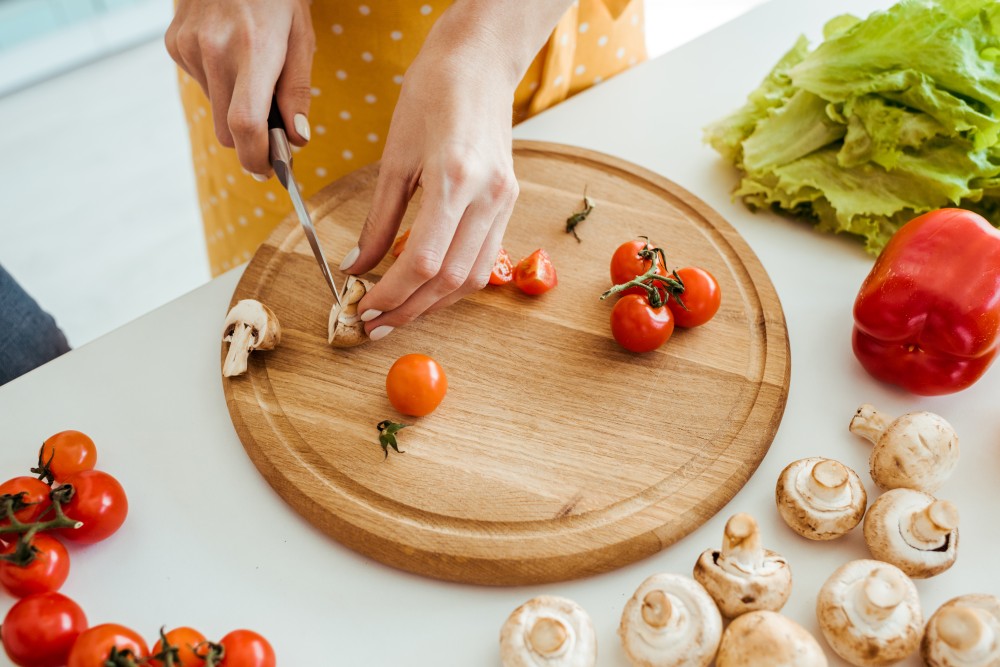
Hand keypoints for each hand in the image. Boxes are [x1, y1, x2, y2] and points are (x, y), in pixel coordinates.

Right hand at [165, 0, 313, 176]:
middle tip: (272, 130)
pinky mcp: (173, 43)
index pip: (246, 124)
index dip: (257, 158)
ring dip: (234, 106)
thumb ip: (298, 91)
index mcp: (253, 51)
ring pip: (214, 110)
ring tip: (251, 70)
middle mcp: (214, 50)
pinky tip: (229, 52)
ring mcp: (188, 47)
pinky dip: (218, 82)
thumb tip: (297, 139)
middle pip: (227, 130)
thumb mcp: (301, 37)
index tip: (269, 170)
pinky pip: (200, 84)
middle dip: (249, 140)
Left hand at [342, 1, 570, 338]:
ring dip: (433, 304)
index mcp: (454, 179)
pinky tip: (427, 288)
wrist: (479, 64)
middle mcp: (487, 196)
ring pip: (472, 278)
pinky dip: (453, 283)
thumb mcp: (394, 158)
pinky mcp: (509, 203)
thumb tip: (356, 267)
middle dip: (409, 309)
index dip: (391, 294)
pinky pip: (484, 260)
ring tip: (398, 314)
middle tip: (375, 325)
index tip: (364, 308)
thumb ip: (378, 220)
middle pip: (449, 279)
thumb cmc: (431, 96)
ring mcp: (504, 202)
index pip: (422, 260)